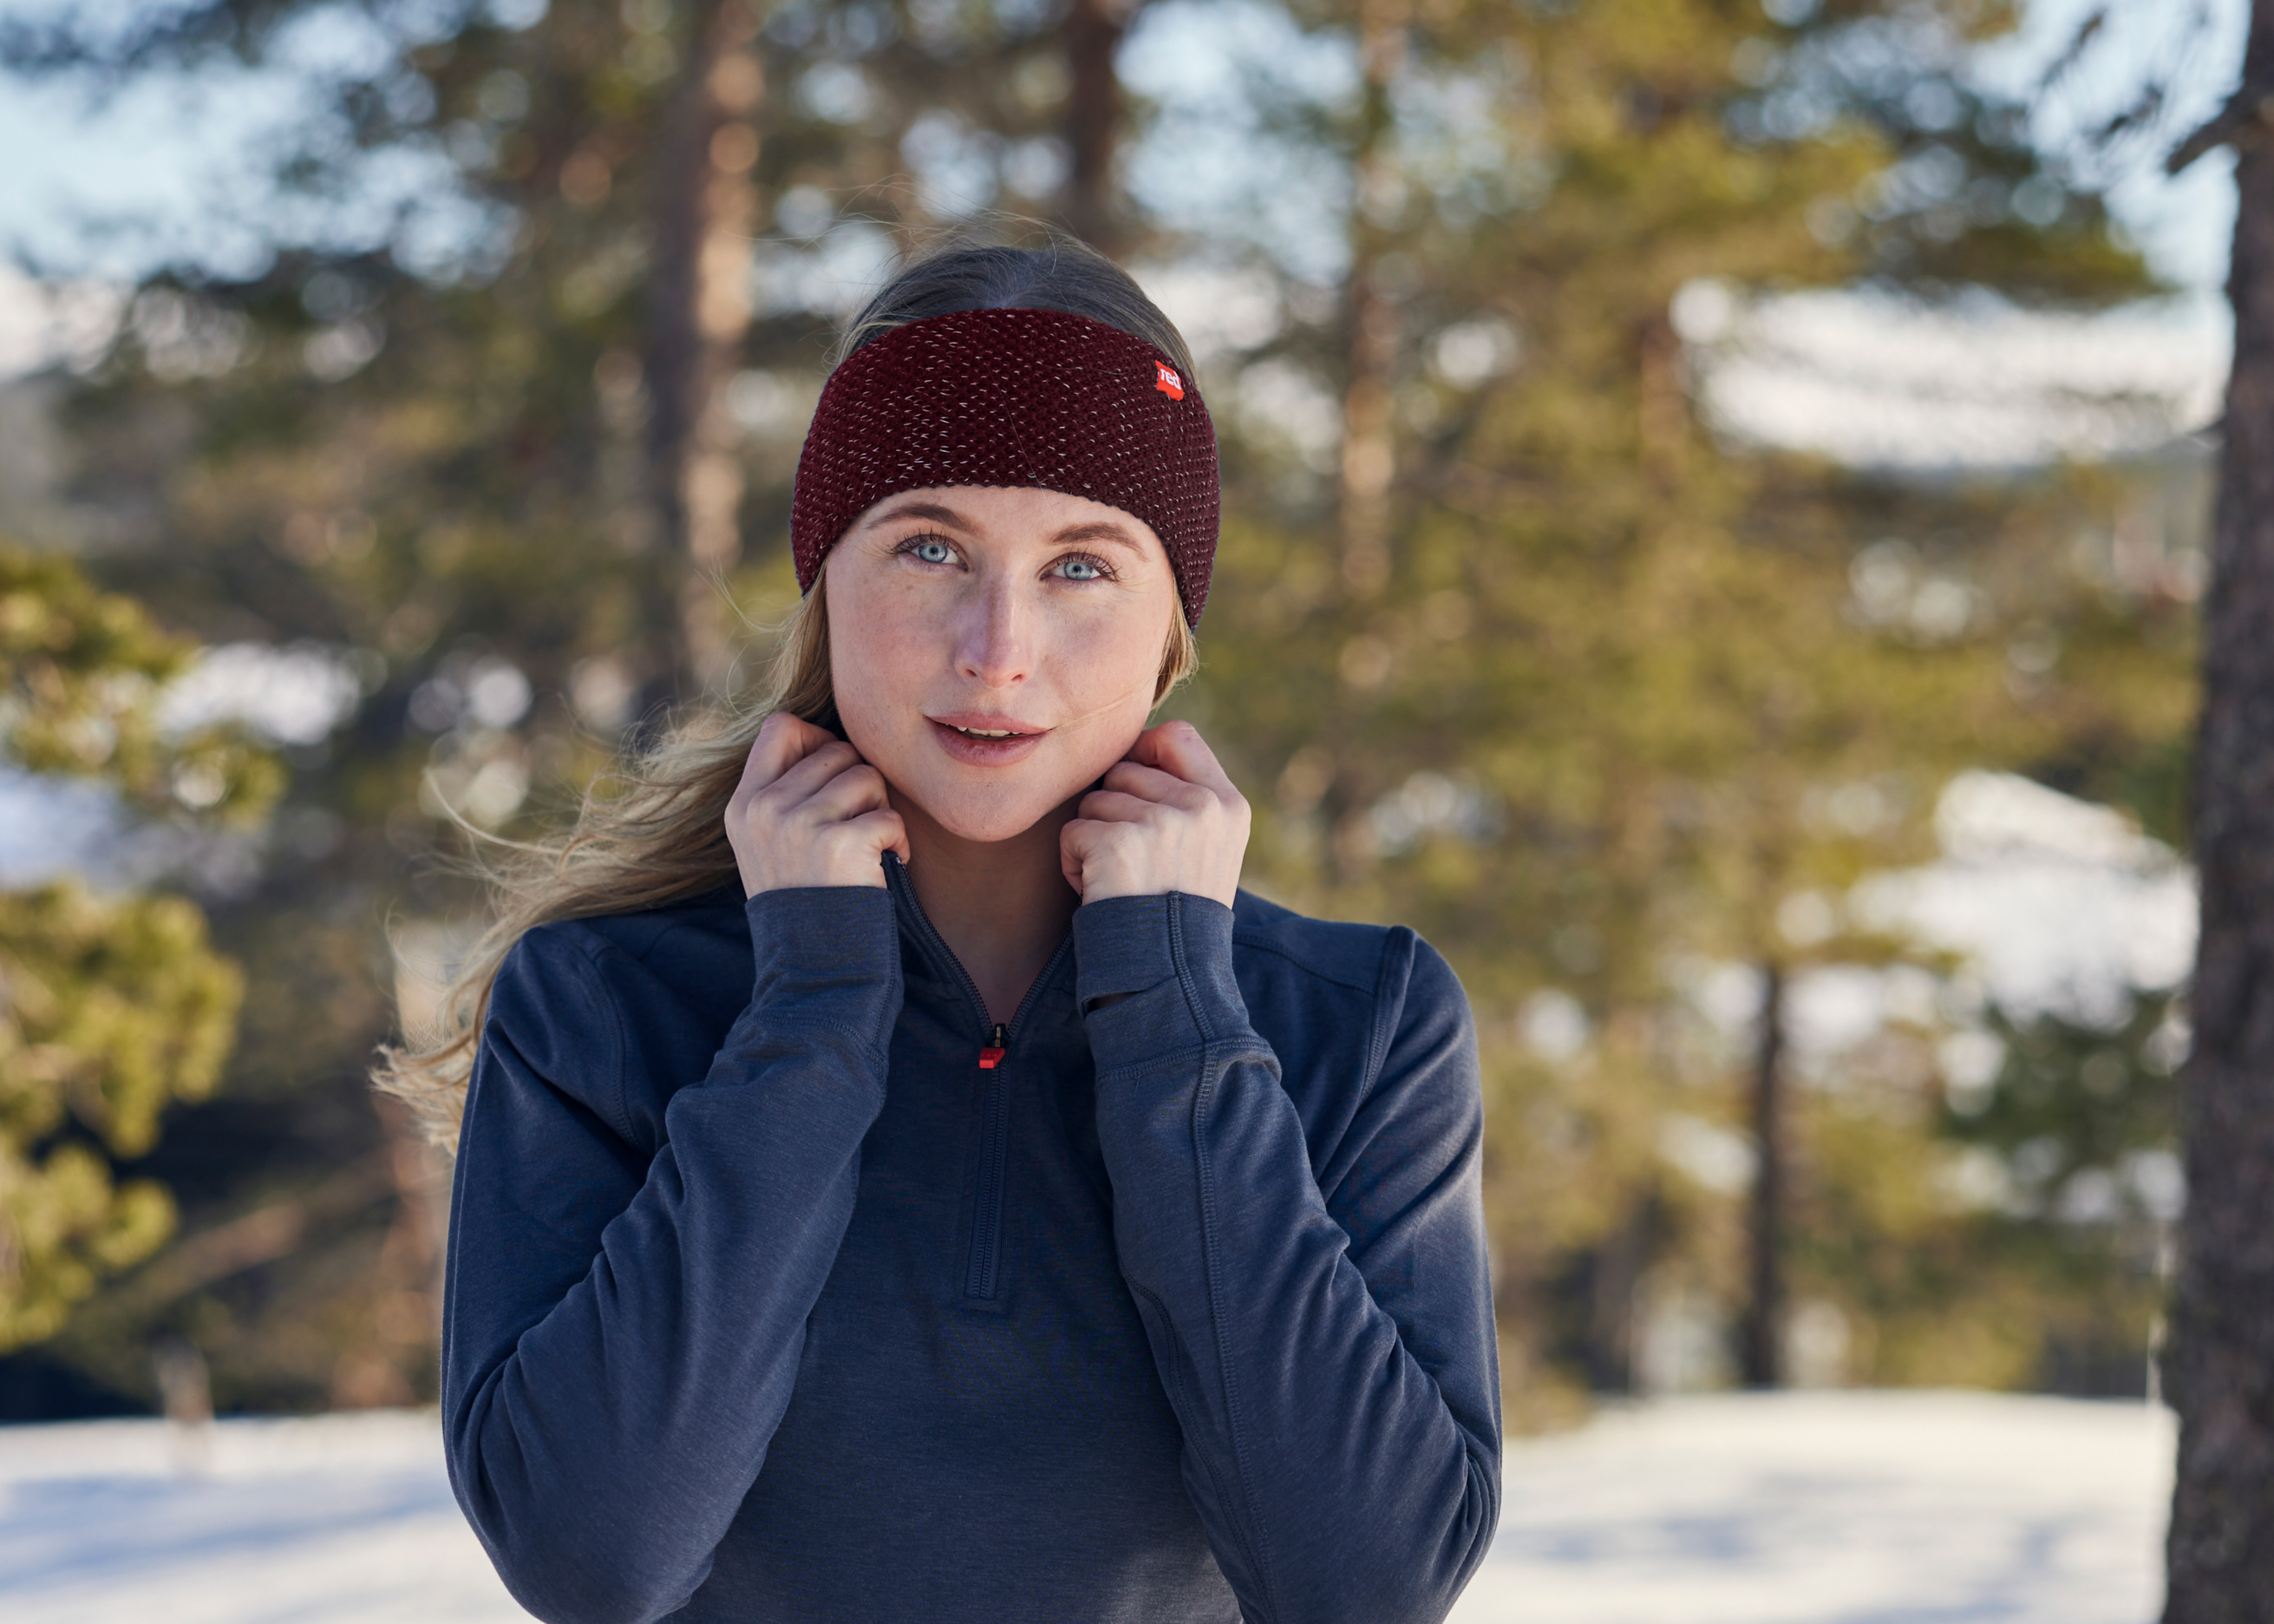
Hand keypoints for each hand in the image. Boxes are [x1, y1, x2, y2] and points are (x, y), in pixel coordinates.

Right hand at [725, 712, 908, 895]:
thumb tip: (832, 743)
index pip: (780, 727)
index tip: (832, 779)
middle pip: (837, 751)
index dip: (818, 741)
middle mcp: (765, 808)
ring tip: (866, 849)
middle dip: (858, 785)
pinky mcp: (840, 843)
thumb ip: (784, 793)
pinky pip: (889, 815)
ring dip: (878, 811)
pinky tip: (879, 868)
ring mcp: (800, 824)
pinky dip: (897, 842)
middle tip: (853, 828)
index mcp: (744, 804)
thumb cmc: (804, 901)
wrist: (812, 968)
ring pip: (867, 777)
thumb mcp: (768, 844)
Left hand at [1060, 721, 1250, 906]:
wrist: (1172, 976)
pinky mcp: (1119, 843)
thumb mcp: (1210, 850)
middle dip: (1112, 810)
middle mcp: (1199, 806)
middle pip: (1123, 770)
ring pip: (1094, 801)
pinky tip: (1100, 892)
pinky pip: (1073, 832)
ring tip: (1118, 881)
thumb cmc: (1180, 914)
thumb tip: (1131, 755)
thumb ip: (1187, 800)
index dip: (1142, 751)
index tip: (1132, 784)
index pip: (1176, 736)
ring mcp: (1161, 823)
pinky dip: (1075, 865)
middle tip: (1131, 860)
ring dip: (1093, 841)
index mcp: (1227, 804)